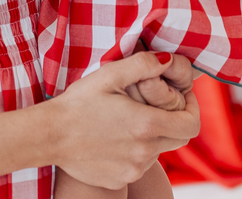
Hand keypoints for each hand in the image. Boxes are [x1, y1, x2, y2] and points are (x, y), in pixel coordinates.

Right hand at [48, 52, 199, 188]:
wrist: (48, 136)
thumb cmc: (78, 102)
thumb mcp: (109, 74)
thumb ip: (143, 64)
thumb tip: (169, 61)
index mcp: (147, 125)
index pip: (191, 124)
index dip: (193, 109)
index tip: (183, 98)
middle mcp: (145, 153)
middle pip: (178, 139)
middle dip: (173, 122)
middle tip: (154, 106)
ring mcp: (132, 170)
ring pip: (157, 152)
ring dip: (150, 137)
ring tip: (125, 121)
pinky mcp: (118, 180)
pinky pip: (137, 165)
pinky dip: (133, 153)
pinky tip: (112, 139)